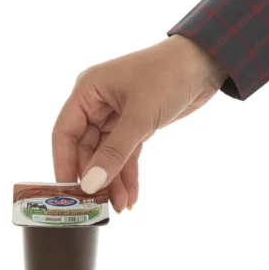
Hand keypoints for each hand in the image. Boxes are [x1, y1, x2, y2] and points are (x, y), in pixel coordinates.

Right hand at [52, 35, 227, 212]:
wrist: (205, 62)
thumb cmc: (168, 76)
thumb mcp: (139, 117)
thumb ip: (113, 153)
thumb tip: (90, 185)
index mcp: (87, 91)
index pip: (64, 133)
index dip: (63, 164)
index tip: (67, 193)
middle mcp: (96, 103)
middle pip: (85, 148)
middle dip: (94, 176)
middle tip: (99, 205)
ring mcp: (115, 115)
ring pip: (106, 154)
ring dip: (113, 179)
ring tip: (121, 206)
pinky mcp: (134, 124)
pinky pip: (125, 153)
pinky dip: (127, 173)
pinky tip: (131, 196)